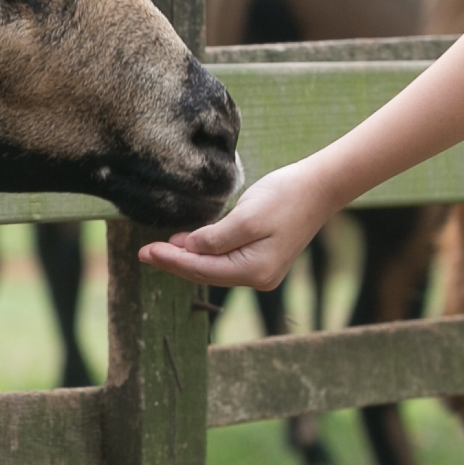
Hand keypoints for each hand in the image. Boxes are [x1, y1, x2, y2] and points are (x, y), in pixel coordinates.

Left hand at [137, 159, 333, 292]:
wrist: (320, 187)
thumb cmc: (285, 196)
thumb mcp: (246, 216)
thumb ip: (216, 238)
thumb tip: (188, 250)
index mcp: (254, 270)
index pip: (202, 269)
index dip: (171, 261)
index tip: (145, 251)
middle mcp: (259, 278)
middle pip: (206, 273)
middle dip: (174, 262)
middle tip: (143, 252)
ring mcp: (262, 270)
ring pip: (214, 268)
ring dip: (187, 259)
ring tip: (160, 250)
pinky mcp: (263, 258)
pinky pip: (226, 260)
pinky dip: (205, 254)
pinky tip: (189, 246)